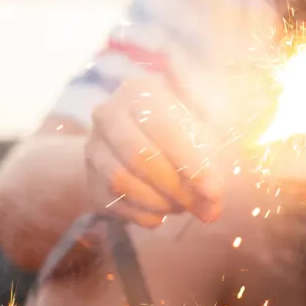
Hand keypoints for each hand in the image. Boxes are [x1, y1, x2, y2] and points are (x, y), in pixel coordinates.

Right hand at [85, 75, 221, 227]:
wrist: (139, 142)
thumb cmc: (181, 132)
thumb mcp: (202, 130)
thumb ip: (212, 160)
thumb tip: (212, 203)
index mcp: (141, 92)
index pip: (166, 130)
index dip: (192, 164)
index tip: (215, 191)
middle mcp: (110, 113)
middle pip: (140, 156)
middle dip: (176, 187)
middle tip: (201, 205)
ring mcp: (94, 147)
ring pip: (122, 181)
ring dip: (159, 202)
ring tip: (183, 206)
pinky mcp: (90, 178)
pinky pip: (115, 203)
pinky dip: (144, 214)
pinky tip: (162, 212)